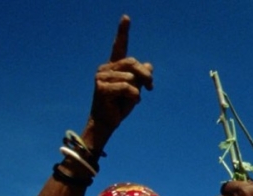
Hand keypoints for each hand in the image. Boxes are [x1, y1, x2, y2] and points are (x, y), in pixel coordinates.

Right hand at [88, 16, 153, 136]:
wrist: (108, 122)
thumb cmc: (120, 106)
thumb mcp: (135, 90)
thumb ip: (141, 77)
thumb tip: (149, 65)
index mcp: (114, 66)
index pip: (119, 46)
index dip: (123, 31)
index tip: (127, 17)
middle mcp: (105, 68)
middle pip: (133, 62)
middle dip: (146, 75)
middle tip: (150, 88)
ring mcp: (101, 77)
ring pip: (131, 77)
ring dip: (137, 90)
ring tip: (131, 99)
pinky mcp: (101, 88)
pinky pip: (127, 88)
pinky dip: (133, 97)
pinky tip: (127, 102)